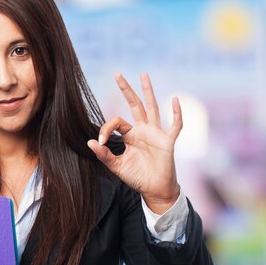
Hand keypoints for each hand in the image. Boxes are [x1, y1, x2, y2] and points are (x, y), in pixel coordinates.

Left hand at [87, 72, 182, 214]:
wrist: (154, 190)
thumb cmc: (137, 178)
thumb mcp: (117, 167)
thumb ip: (104, 155)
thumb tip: (89, 143)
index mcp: (130, 136)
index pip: (117, 122)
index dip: (107, 128)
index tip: (101, 141)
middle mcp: (143, 130)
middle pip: (134, 105)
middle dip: (126, 89)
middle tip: (117, 74)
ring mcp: (156, 134)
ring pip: (152, 108)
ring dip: (148, 91)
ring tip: (143, 74)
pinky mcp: (168, 141)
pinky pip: (175, 125)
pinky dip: (176, 113)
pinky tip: (175, 99)